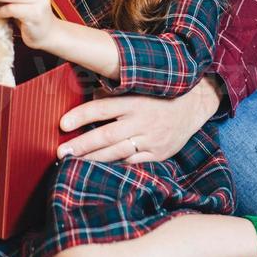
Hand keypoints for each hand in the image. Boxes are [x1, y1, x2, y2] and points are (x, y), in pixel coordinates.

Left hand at [55, 77, 219, 163]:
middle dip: (81, 145)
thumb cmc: (160, 95)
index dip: (81, 116)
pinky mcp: (158, 153)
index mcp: (134, 102)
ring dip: (93, 158)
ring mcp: (150, 139)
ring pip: (117, 152)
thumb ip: (115, 94)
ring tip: (74, 162)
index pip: (102, 108)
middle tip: (61, 151)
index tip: (62, 124)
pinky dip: (116, 164)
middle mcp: (141, 121)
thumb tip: (88, 94)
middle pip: (105, 135)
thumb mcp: (139, 88)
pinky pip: (133, 162)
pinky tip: (100, 168)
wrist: (194, 106)